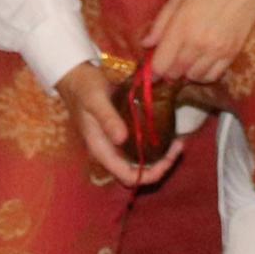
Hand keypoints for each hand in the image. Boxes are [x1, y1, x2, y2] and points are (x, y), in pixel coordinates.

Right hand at [52, 59, 175, 186]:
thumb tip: (122, 139)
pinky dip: (156, 143)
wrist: (76, 77)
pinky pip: (141, 145)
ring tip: (177, 140)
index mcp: (101, 150)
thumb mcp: (95, 100)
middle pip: (138, 173)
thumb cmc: (84, 88)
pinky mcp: (122, 132)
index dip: (150, 175)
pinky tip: (167, 130)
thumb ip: (107, 118)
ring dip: (161, 156)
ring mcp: (116, 143)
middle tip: (178, 146)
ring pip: (142, 161)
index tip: (169, 159)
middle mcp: (110, 151)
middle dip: (161, 165)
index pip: (128, 176)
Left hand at [144, 0, 254, 89]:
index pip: (160, 64)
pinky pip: (213, 76)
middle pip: (175, 73)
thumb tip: (146, 43)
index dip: (152, 70)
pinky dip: (203, 74)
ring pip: (193, 77)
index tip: (150, 68)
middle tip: (168, 58)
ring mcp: (217, 51)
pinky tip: (201, 62)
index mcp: (182, 27)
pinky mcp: (232, 53)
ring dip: (185, 72)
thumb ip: (160, 22)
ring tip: (185, 58)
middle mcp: (198, 44)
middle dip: (167, 70)